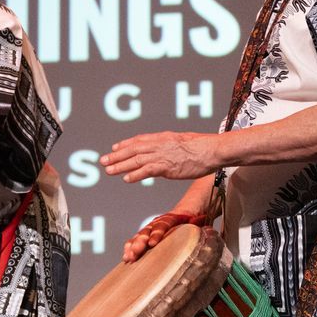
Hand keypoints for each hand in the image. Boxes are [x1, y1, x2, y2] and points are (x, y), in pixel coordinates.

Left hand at [102, 132, 220, 182]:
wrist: (212, 149)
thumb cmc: (202, 147)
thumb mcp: (183, 142)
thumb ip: (172, 147)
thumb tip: (168, 152)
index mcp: (163, 137)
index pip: (139, 140)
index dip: (125, 145)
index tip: (114, 148)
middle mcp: (159, 144)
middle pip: (133, 149)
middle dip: (117, 156)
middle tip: (103, 161)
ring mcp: (162, 155)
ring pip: (136, 160)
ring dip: (121, 166)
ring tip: (109, 171)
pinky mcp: (167, 166)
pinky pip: (147, 170)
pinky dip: (135, 174)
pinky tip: (126, 179)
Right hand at [122, 211, 207, 263]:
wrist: (189, 210)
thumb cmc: (196, 219)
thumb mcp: (200, 220)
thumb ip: (200, 224)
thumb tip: (206, 227)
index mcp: (173, 218)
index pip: (163, 224)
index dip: (157, 233)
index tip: (152, 243)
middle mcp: (160, 221)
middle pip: (148, 230)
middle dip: (140, 242)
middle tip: (135, 253)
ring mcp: (153, 227)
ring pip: (140, 235)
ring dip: (133, 246)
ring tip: (128, 257)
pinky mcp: (148, 234)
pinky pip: (137, 239)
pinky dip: (131, 247)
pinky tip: (126, 257)